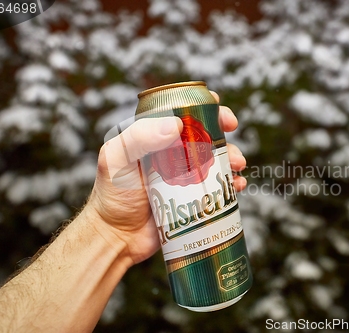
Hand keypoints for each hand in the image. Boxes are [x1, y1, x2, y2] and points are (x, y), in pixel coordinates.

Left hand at [84, 92, 246, 264]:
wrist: (117, 238)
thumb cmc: (111, 196)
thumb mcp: (117, 160)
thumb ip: (139, 137)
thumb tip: (176, 125)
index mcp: (152, 137)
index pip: (180, 114)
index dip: (203, 108)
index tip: (219, 111)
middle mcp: (171, 154)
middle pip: (203, 135)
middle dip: (223, 133)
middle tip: (232, 135)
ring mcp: (183, 177)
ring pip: (215, 160)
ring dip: (231, 157)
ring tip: (237, 166)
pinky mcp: (193, 199)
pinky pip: (218, 187)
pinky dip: (231, 184)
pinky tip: (236, 186)